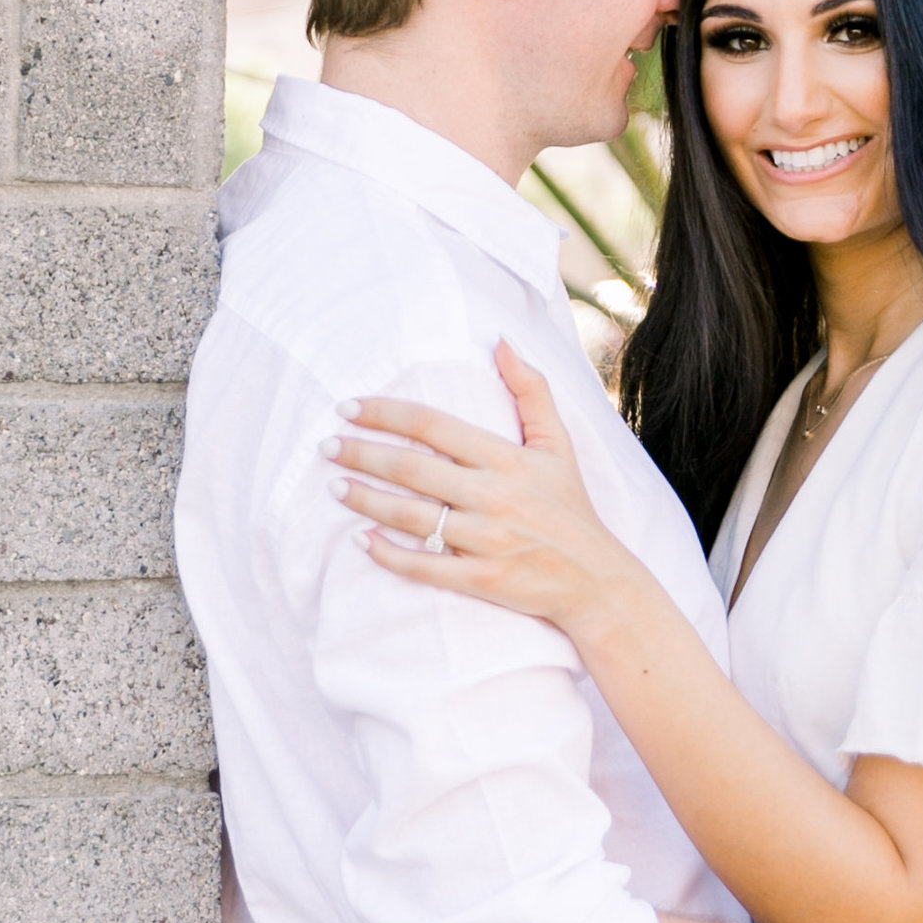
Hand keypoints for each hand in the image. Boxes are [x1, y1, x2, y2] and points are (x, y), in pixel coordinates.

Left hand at [327, 344, 636, 637]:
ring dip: (365, 500)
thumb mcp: (557, 444)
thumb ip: (531, 390)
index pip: (434, 425)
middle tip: (326, 446)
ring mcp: (487, 541)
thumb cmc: (570, 507)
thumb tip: (501, 341)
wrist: (597, 579)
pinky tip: (362, 540)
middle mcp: (495, 496)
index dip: (386, 413)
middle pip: (412, 469)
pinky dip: (389, 554)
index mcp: (507, 458)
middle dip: (362, 454)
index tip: (349, 407)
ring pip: (411, 517)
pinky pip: (424, 566)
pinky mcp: (482, 580)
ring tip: (334, 487)